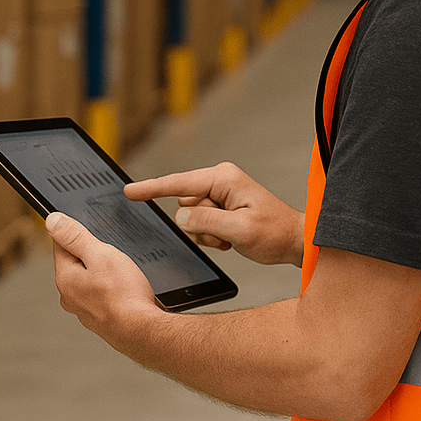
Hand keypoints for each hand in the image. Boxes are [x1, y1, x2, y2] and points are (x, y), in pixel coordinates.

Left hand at [47, 211, 160, 348]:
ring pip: (89, 280)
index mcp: (65, 278)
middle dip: (92, 255)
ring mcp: (84, 310)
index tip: (93, 232)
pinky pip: (101, 296)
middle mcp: (69, 296)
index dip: (77, 233)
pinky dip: (111, 290)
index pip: (60, 244)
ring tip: (122, 275)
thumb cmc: (124, 294)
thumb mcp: (100, 254)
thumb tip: (51, 221)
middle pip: (75, 263)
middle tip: (113, 255)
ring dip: (103, 274)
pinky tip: (125, 291)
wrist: (141, 331)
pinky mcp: (99, 319)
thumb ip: (75, 237)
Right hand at [124, 163, 303, 267]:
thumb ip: (207, 223)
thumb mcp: (240, 230)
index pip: (179, 184)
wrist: (293, 241)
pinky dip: (212, 237)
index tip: (128, 191)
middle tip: (226, 235)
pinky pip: (199, 225)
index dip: (151, 188)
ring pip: (190, 218)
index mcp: (223, 179)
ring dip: (207, 234)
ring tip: (232, 237)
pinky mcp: (219, 207)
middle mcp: (219, 181)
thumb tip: (180, 217)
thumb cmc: (274, 232)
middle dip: (199, 226)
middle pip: (184, 205)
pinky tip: (231, 238)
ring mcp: (219, 194)